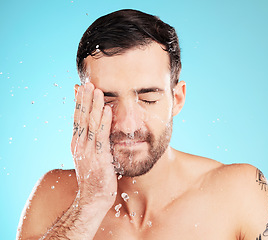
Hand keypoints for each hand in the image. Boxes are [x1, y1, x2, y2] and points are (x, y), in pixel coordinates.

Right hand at [71, 82, 116, 206]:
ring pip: (90, 124)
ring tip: (97, 90)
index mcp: (77, 143)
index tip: (82, 88)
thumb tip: (97, 127)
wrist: (93, 199)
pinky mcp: (100, 157)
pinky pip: (102, 136)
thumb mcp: (89, 156)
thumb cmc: (95, 177)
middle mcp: (80, 145)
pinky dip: (104, 122)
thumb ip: (92, 141)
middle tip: (88, 83)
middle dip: (85, 99)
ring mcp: (88, 151)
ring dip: (94, 106)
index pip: (77, 119)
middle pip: (81, 118)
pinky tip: (107, 110)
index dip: (80, 103)